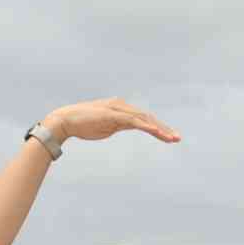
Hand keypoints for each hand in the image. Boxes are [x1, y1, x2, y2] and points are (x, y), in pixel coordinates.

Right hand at [42, 98, 180, 144]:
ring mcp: (118, 109)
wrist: (65, 120)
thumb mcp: (106, 126)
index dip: (159, 128)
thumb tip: (125, 127)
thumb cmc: (83, 124)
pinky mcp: (112, 114)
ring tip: (171, 138)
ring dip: (159, 129)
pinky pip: (133, 121)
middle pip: (148, 118)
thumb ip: (118, 125)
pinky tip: (156, 132)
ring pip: (144, 119)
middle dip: (164, 128)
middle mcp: (122, 106)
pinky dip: (146, 126)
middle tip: (178, 138)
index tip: (170, 138)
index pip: (144, 119)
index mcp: (122, 109)